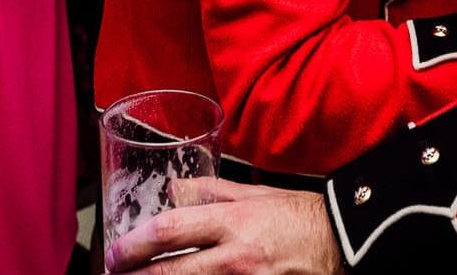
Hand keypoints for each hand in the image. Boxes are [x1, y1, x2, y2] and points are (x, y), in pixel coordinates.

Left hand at [105, 178, 341, 273]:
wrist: (342, 240)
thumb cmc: (299, 216)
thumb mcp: (253, 194)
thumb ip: (210, 191)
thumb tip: (174, 190)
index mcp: (232, 221)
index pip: (170, 231)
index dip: (134, 245)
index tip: (115, 252)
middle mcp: (234, 256)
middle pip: (169, 272)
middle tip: (115, 273)